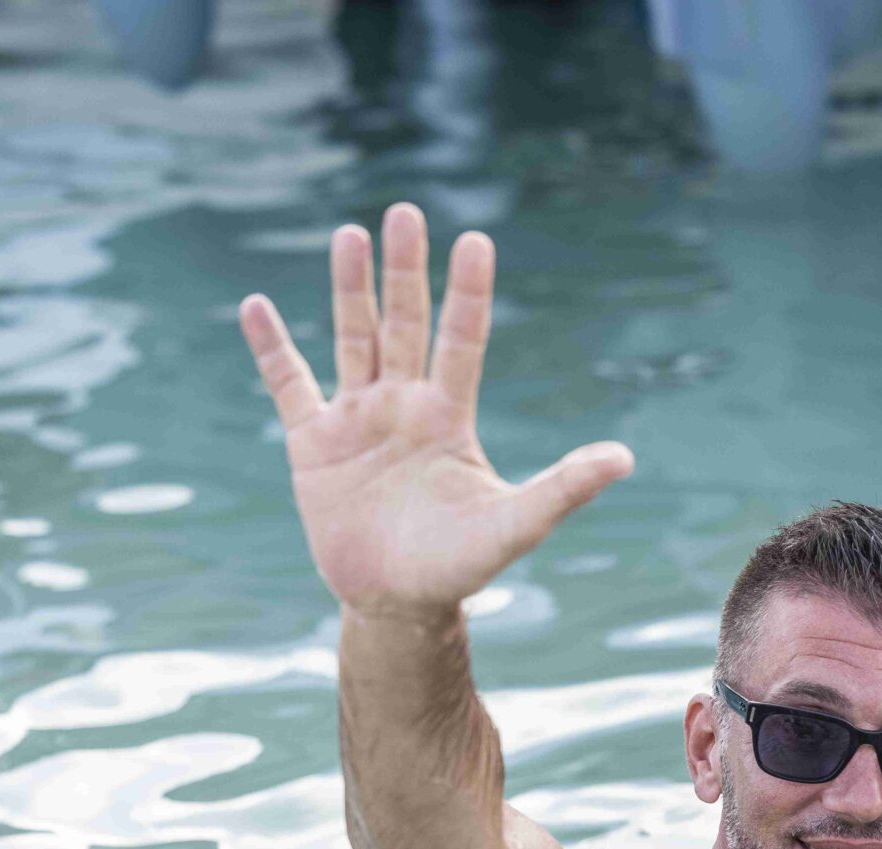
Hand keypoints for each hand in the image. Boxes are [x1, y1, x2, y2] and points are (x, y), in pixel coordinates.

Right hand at [239, 204, 634, 614]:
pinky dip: (270, 348)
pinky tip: (255, 306)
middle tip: (405, 212)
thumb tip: (626, 459)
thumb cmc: (458, 566)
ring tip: (350, 234)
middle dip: (403, 271)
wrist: (396, 604)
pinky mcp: (313, 443)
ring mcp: (356, 418)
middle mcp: (404, 404)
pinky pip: (288, 385)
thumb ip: (563, 488)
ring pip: (352, 338)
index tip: (475, 241)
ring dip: (349, 289)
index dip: (467, 293)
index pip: (462, 340)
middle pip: (404, 324)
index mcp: (448, 415)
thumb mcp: (514, 526)